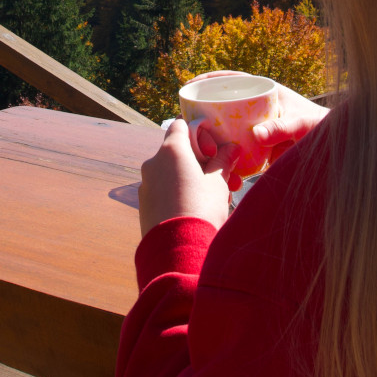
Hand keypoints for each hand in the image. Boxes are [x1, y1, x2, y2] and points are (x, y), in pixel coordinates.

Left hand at [139, 118, 240, 236]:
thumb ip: (224, 161)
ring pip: (172, 173)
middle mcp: (153, 163)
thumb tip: (232, 148)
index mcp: (171, 151)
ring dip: (193, 178)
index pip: (181, 125)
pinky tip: (199, 209)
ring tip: (218, 197)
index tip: (215, 149)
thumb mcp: (218, 182)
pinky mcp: (144, 205)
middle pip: (178, 151)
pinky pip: (164, 190)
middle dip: (202, 161)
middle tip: (225, 176)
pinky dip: (180, 192)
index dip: (200, 132)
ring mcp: (146, 185)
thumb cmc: (201, 210)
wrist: (178, 251)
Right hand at [186, 72, 329, 159]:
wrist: (332, 151)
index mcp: (264, 92)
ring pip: (225, 129)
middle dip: (202, 112)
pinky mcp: (255, 147)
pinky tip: (217, 171)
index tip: (191, 84)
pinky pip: (235, 150)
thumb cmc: (320, 129)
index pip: (232, 79)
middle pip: (222, 104)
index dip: (209, 79)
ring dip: (211, 139)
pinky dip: (225, 159)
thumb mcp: (301, 125)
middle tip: (186, 122)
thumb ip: (282, 128)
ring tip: (197, 150)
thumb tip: (257, 134)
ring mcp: (253, 127)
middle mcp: (255, 108)